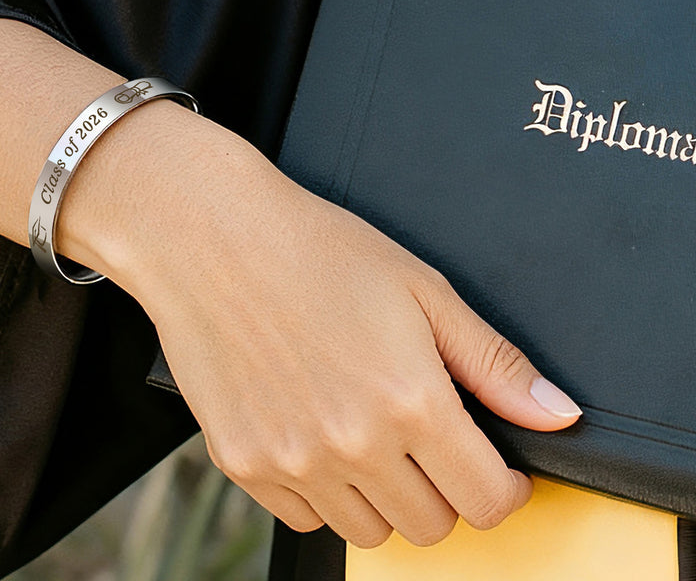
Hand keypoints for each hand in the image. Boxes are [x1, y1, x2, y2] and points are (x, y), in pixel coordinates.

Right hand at [62, 103, 580, 548]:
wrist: (210, 235)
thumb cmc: (313, 248)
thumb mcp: (419, 287)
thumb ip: (492, 361)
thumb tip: (557, 415)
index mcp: (411, 401)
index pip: (488, 501)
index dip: (505, 485)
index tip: (492, 463)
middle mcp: (354, 445)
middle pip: (431, 525)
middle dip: (443, 488)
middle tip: (423, 435)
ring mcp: (293, 460)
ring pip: (369, 532)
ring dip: (383, 496)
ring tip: (366, 432)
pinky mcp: (242, 462)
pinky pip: (303, 517)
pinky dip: (320, 491)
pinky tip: (314, 433)